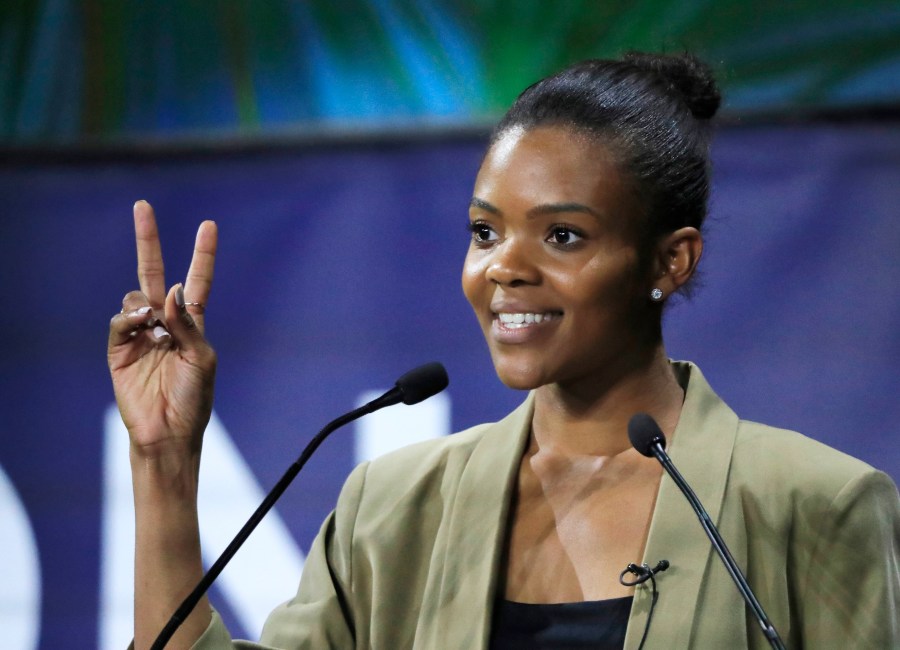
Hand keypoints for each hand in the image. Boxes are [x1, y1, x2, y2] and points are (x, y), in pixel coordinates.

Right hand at [108, 201, 217, 459]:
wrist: (168, 433)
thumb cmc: (193, 398)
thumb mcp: (202, 358)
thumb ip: (188, 324)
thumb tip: (171, 290)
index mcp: (192, 324)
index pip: (197, 281)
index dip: (202, 254)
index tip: (209, 225)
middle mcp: (165, 323)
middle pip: (154, 274)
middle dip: (148, 241)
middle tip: (143, 207)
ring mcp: (140, 334)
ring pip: (135, 296)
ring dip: (145, 302)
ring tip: (154, 325)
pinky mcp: (119, 349)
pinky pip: (120, 321)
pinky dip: (130, 316)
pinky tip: (141, 323)